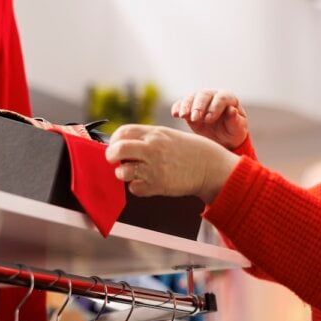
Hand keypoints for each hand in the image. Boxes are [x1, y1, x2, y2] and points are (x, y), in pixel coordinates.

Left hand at [105, 124, 239, 202]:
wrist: (210, 166)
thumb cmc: (189, 150)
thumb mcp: (167, 135)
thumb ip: (146, 137)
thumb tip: (122, 143)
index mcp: (154, 133)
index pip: (122, 132)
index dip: (114, 140)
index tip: (116, 146)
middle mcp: (153, 149)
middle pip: (117, 150)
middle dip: (111, 156)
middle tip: (115, 160)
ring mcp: (155, 168)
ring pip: (123, 171)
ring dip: (123, 173)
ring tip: (132, 172)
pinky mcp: (159, 185)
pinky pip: (135, 188)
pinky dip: (137, 187)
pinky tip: (145, 182)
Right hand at [171, 90, 248, 149]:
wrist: (224, 139)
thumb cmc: (233, 132)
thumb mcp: (238, 129)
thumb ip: (235, 120)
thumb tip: (232, 110)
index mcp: (229, 98)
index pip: (221, 98)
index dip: (215, 107)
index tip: (209, 119)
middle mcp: (214, 96)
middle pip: (204, 95)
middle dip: (198, 106)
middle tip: (195, 118)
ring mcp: (201, 101)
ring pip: (191, 97)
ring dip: (186, 106)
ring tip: (182, 116)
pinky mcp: (190, 107)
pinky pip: (182, 103)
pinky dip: (177, 107)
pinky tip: (175, 114)